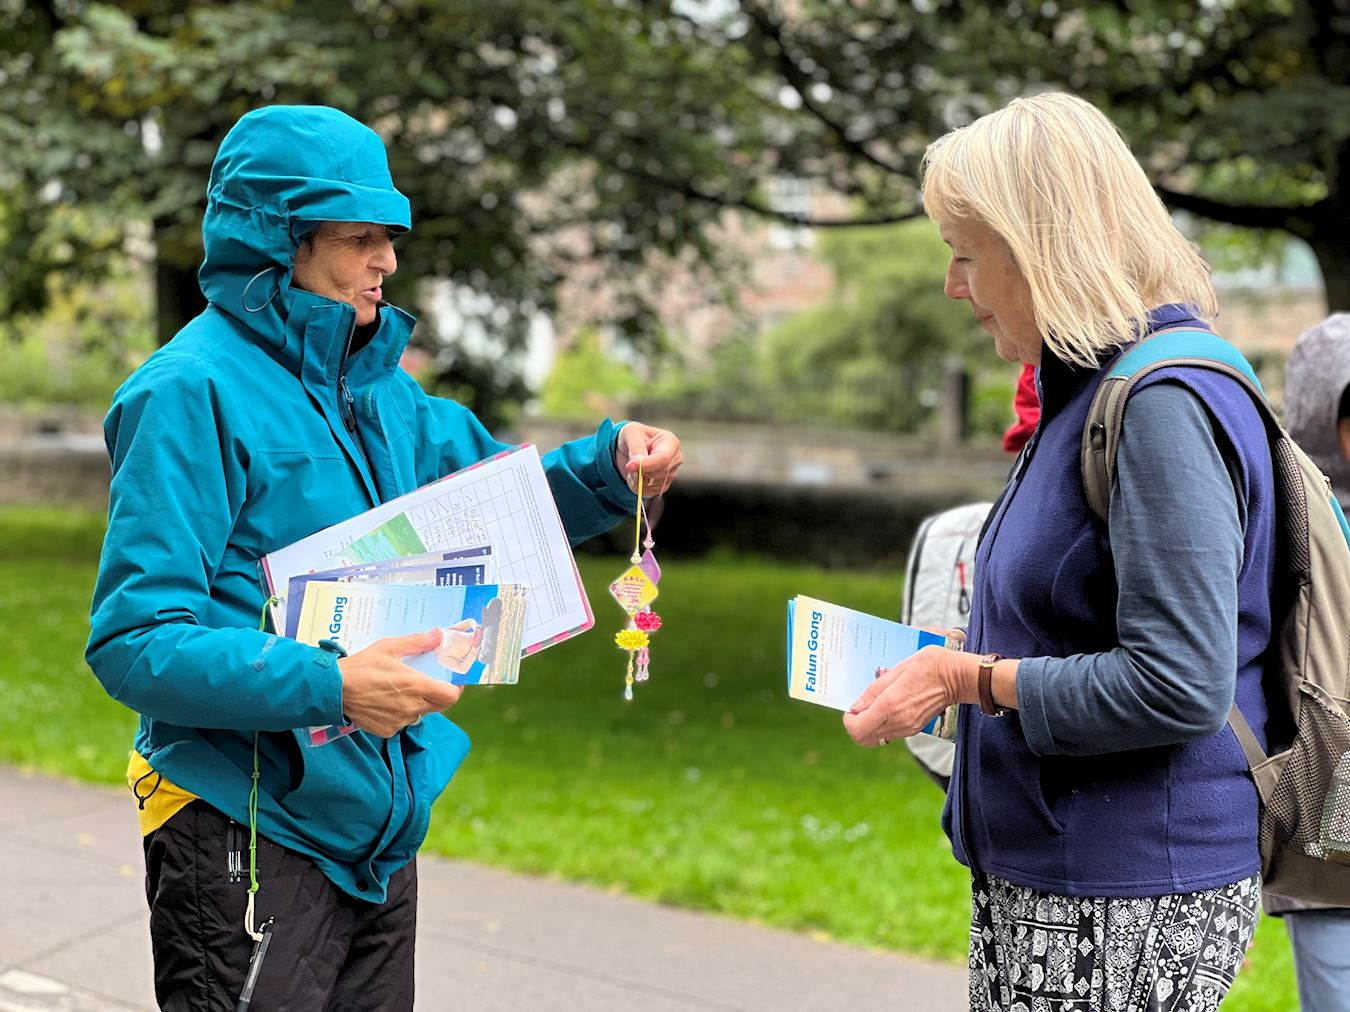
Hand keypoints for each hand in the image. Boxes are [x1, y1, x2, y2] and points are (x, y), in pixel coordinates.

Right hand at [338, 629, 463, 737]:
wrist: (334, 689)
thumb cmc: (362, 666)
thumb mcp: (390, 647)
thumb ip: (417, 642)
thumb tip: (438, 635)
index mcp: (416, 686)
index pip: (450, 696)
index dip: (454, 689)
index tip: (451, 682)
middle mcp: (411, 707)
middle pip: (438, 706)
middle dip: (437, 695)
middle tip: (426, 683)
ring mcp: (399, 721)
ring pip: (419, 714)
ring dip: (416, 704)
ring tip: (400, 691)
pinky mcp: (387, 730)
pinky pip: (401, 723)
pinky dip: (399, 714)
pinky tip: (386, 702)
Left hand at [615, 422, 682, 494]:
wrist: (629, 448)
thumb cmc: (633, 436)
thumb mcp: (631, 433)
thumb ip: (636, 447)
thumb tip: (638, 462)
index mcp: (671, 442)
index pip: (664, 458)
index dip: (647, 465)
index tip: (630, 466)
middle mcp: (675, 459)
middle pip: (659, 473)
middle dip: (639, 472)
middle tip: (629, 464)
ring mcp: (671, 474)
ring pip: (653, 485)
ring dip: (636, 479)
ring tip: (633, 467)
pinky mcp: (663, 486)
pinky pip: (649, 492)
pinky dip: (637, 487)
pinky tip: (635, 476)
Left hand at [842, 645, 974, 747]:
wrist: (957, 677)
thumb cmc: (929, 666)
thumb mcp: (896, 670)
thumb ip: (873, 691)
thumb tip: (855, 707)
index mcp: (890, 706)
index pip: (858, 728)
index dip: (849, 720)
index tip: (851, 709)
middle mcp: (898, 722)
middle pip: (864, 739)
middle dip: (856, 725)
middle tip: (859, 709)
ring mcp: (908, 728)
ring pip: (876, 739)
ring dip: (868, 726)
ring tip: (874, 706)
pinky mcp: (915, 729)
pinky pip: (890, 734)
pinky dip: (881, 726)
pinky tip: (887, 708)